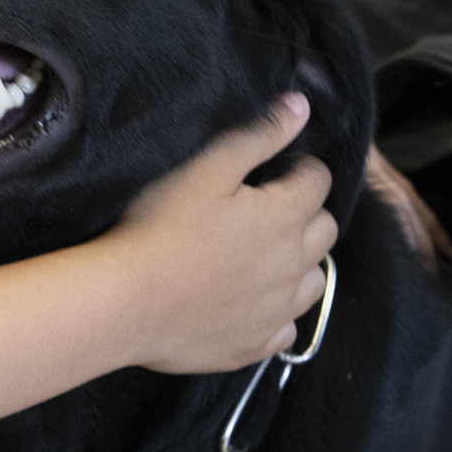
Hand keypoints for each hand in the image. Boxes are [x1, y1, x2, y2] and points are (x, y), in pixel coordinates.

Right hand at [113, 94, 334, 373]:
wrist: (126, 302)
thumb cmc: (161, 227)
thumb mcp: (208, 167)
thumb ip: (260, 135)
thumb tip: (301, 106)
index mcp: (285, 217)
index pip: (318, 181)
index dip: (297, 169)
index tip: (271, 171)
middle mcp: (294, 266)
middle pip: (325, 231)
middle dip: (304, 213)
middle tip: (263, 209)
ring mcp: (277, 311)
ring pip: (314, 281)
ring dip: (298, 264)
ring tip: (260, 256)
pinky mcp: (255, 344)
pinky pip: (286, 328)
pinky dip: (276, 312)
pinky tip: (247, 301)